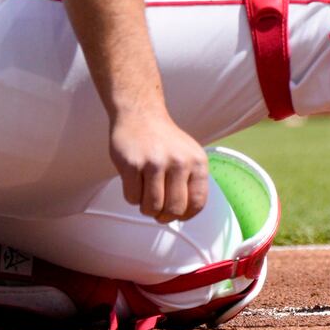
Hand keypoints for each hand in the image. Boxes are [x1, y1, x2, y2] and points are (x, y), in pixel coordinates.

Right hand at [109, 108, 211, 223]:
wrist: (140, 114)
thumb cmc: (164, 140)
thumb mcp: (189, 156)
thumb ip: (191, 183)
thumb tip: (183, 215)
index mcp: (198, 162)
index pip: (197, 203)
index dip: (185, 215)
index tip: (176, 215)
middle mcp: (179, 162)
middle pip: (174, 210)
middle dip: (163, 215)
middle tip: (157, 207)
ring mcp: (155, 163)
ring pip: (151, 207)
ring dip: (146, 207)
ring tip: (145, 192)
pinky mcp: (132, 164)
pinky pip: (132, 198)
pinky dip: (132, 196)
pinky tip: (135, 182)